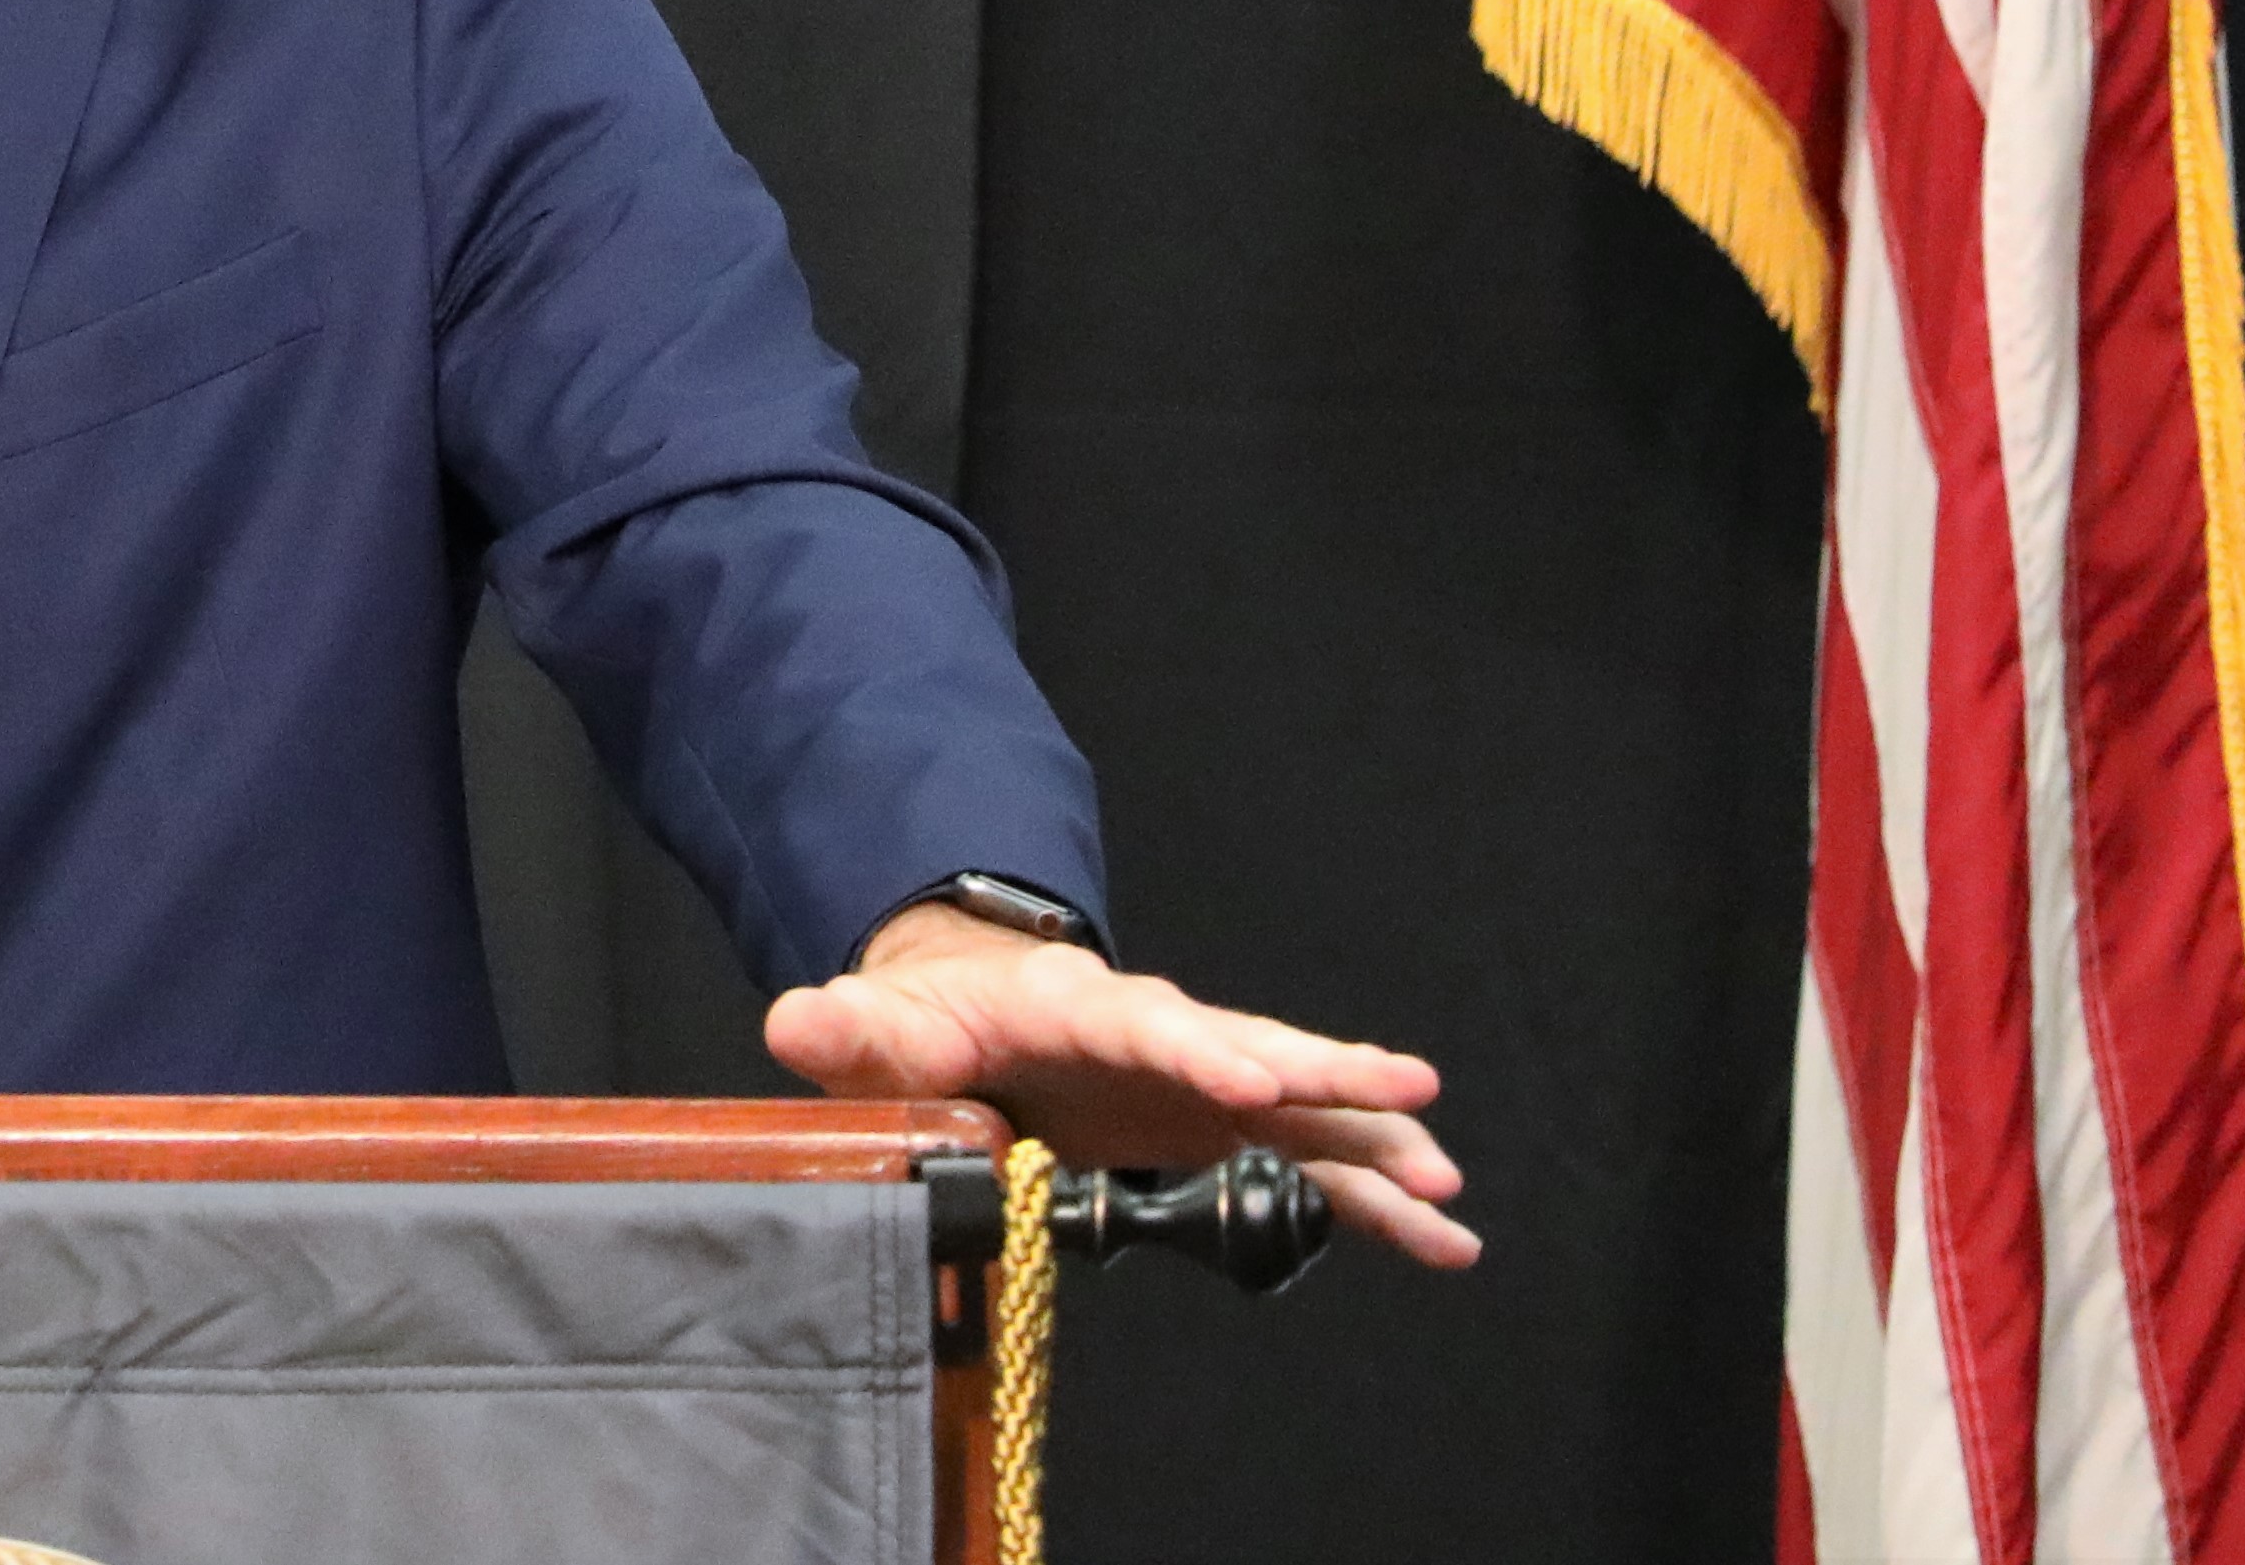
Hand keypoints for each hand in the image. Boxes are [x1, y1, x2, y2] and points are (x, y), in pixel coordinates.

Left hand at [764, 903, 1478, 1268]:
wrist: (970, 1011)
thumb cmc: (929, 1020)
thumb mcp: (880, 1026)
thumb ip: (850, 1031)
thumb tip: (799, 1021)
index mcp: (1076, 1006)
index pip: (1143, 1022)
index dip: (1196, 1049)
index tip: (1250, 1080)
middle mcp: (1160, 1036)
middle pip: (1251, 1045)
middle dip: (1326, 1071)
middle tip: (1405, 1094)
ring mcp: (1202, 1082)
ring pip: (1303, 1105)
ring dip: (1372, 1140)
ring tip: (1445, 1186)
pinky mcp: (1221, 1127)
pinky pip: (1308, 1160)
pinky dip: (1371, 1194)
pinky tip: (1438, 1238)